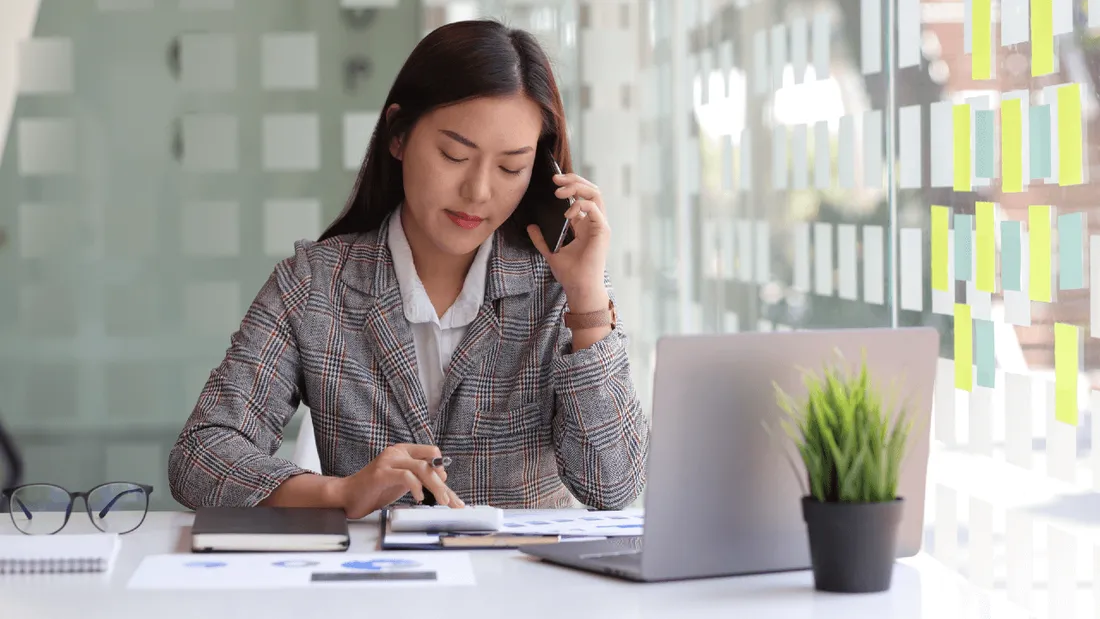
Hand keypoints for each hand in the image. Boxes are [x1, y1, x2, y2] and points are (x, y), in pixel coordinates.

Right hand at [333, 444, 463, 518]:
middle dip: (443, 483)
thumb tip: (443, 480)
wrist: (347, 496)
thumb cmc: (375, 490)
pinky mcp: (381, 472)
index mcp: (404, 451)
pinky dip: (416, 487)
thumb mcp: (403, 483)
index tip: (448, 489)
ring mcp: (388, 460)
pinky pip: (406, 476)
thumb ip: (420, 479)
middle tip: (451, 501)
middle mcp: (397, 452)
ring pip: (421, 468)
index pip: (431, 454)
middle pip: (429, 462)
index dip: (442, 470)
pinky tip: (419, 498)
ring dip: (435, 486)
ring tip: (442, 501)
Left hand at [527, 173, 610, 311]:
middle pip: (590, 189)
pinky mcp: (602, 230)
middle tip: (555, 179)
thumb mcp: (551, 252)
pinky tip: (566, 214)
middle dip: (573, 180)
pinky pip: (593, 208)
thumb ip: (541, 239)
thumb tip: (530, 226)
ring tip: (559, 191)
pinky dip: (579, 205)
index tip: (552, 183)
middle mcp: (595, 222)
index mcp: (585, 225)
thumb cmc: (570, 274)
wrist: (579, 288)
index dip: (569, 186)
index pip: (582, 196)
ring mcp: (600, 225)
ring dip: (577, 187)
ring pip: (595, 193)